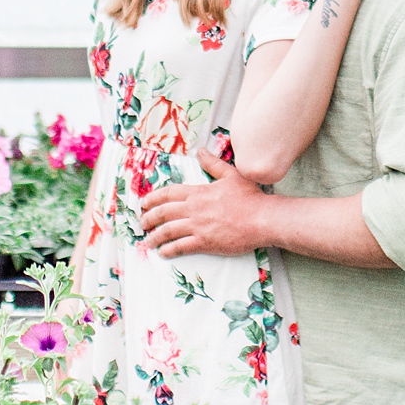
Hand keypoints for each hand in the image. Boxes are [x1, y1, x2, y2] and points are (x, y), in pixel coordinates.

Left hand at [139, 150, 269, 259]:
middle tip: (142, 223)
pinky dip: (169, 250)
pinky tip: (163, 252)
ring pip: (168, 231)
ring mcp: (198, 226)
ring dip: (154, 236)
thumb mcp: (231, 175)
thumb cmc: (250, 197)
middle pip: (163, 212)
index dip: (153, 198)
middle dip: (148, 218)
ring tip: (148, 241)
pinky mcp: (205, 242)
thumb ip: (213, 164)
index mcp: (198, 192)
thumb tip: (201, 151)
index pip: (168, 193)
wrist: (263, 219)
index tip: (144, 203)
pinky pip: (180, 247)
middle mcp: (194, 209)